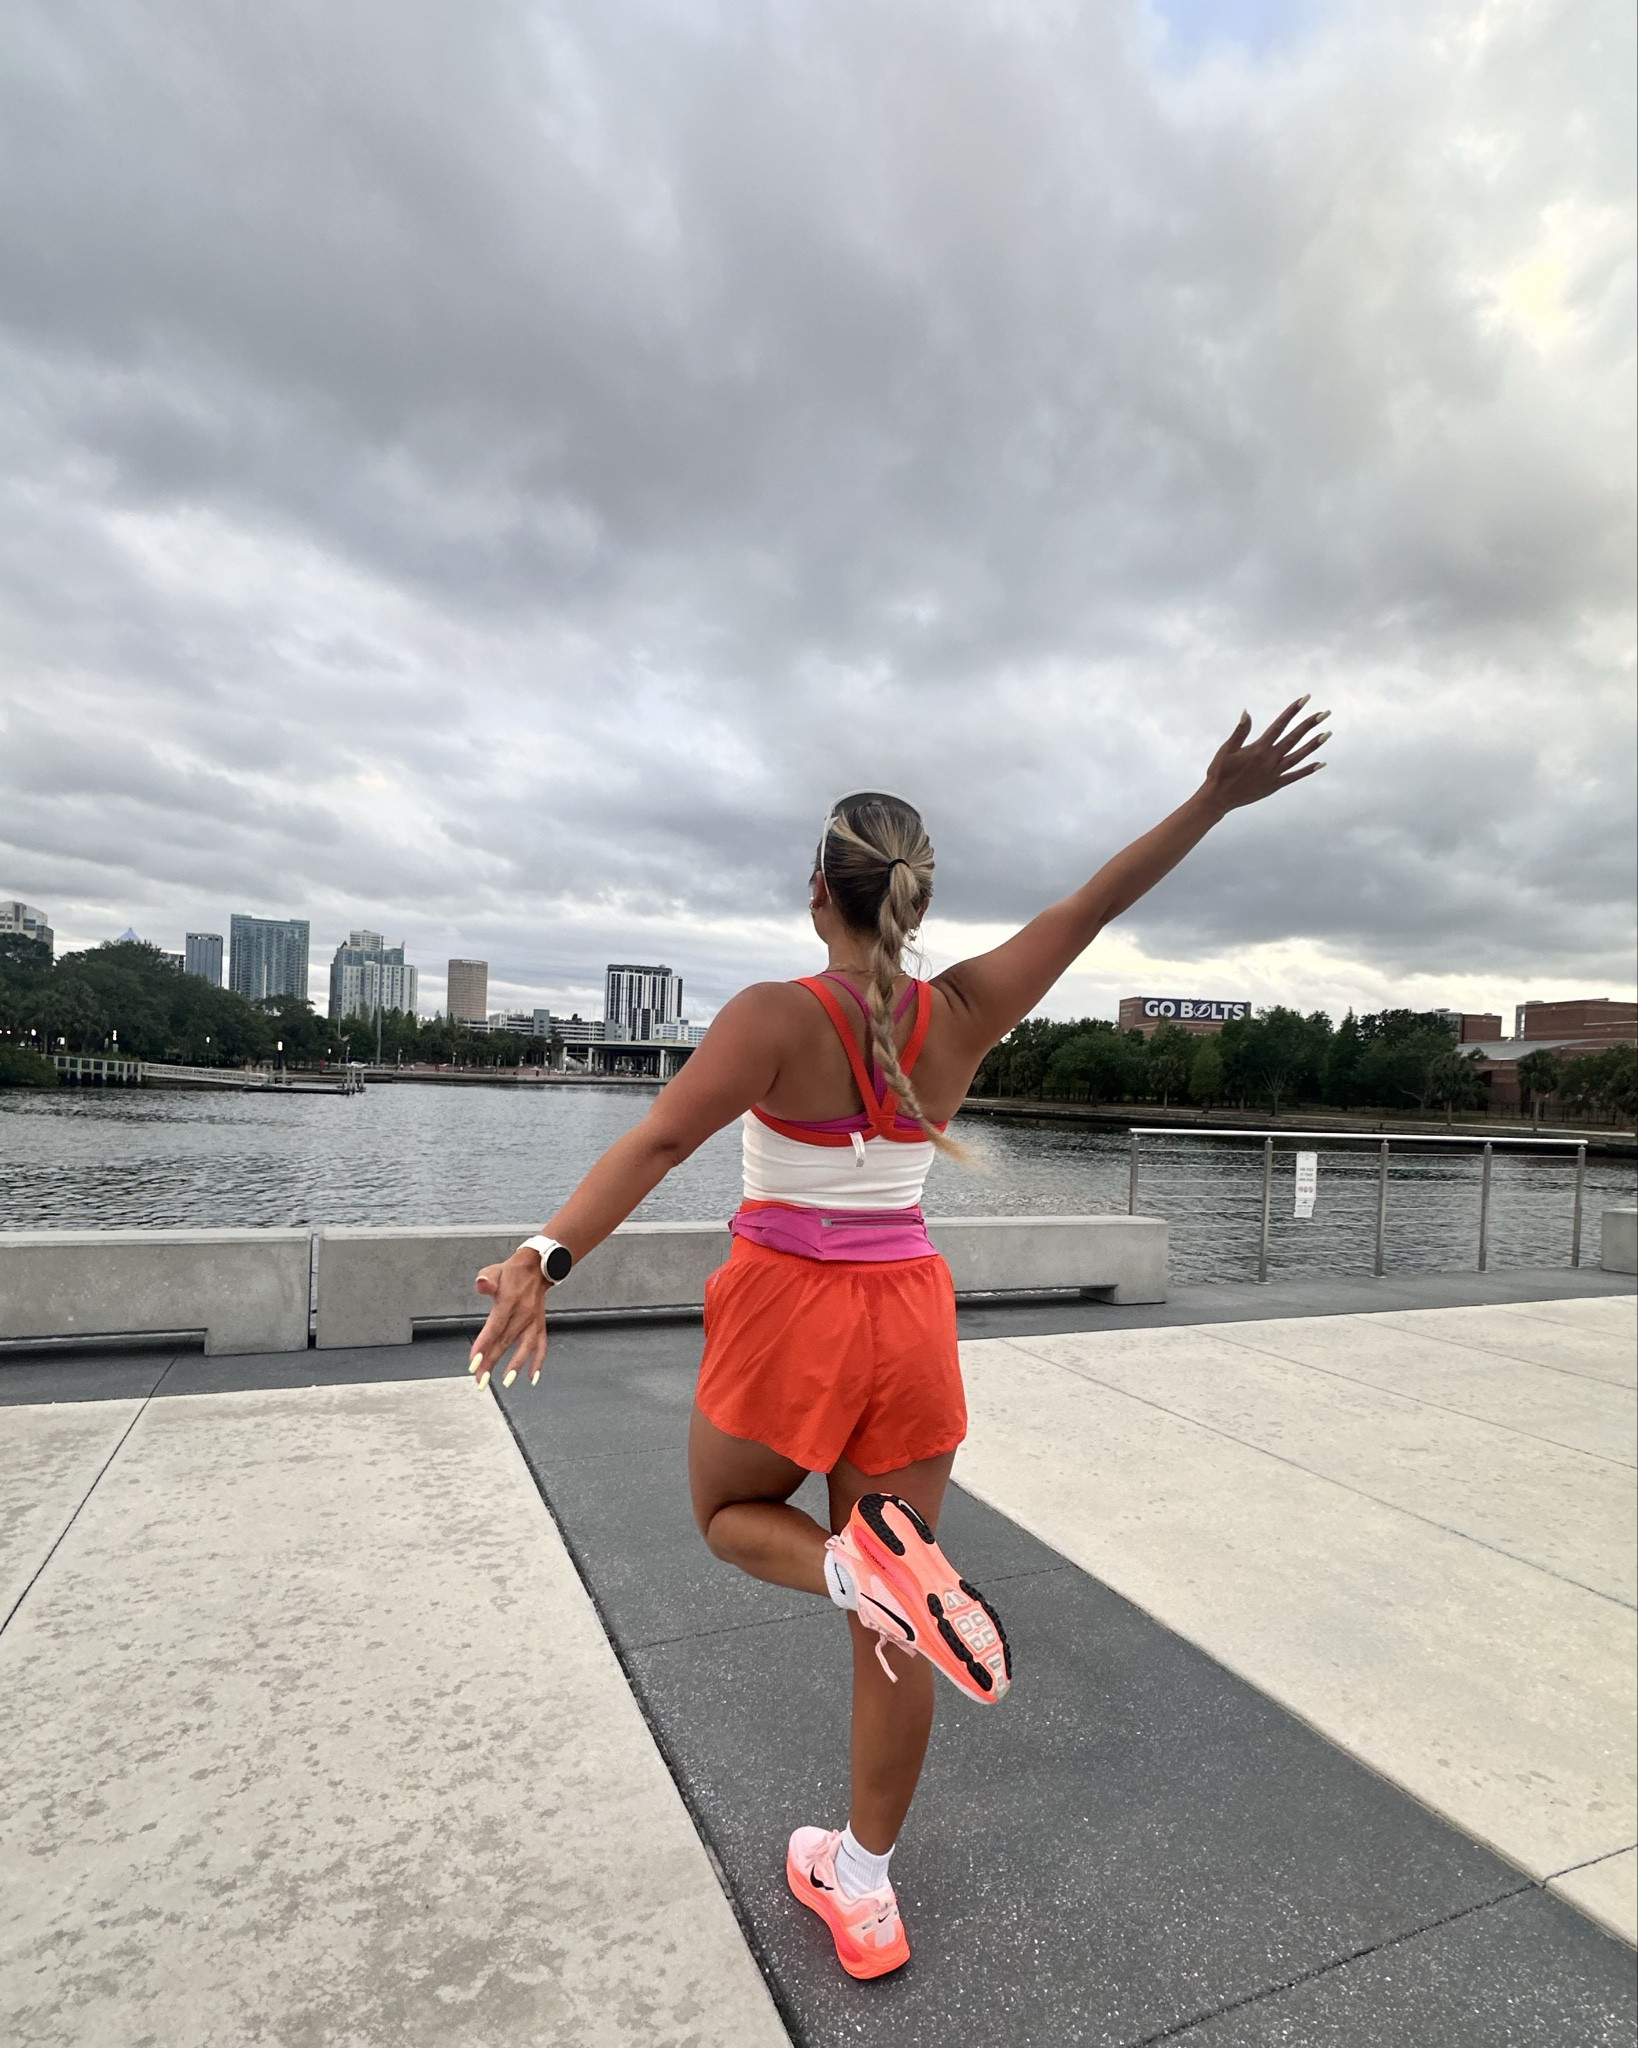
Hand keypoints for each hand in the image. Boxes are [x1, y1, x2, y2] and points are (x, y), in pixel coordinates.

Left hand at [468, 1250, 547, 1390]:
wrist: (537, 1267)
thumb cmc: (511, 1273)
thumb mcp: (494, 1270)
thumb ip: (486, 1278)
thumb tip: (482, 1285)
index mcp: (510, 1300)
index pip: (495, 1326)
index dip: (484, 1345)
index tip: (474, 1362)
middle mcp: (524, 1313)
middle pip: (506, 1340)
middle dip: (492, 1361)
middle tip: (480, 1379)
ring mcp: (534, 1320)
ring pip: (526, 1346)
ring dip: (516, 1365)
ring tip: (506, 1382)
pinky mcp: (541, 1325)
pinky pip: (542, 1345)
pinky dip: (538, 1362)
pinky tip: (532, 1378)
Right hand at [1201, 699, 1329, 813]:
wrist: (1219, 798)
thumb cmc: (1219, 772)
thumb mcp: (1226, 750)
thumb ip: (1239, 732)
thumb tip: (1247, 713)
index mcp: (1259, 748)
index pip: (1280, 725)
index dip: (1292, 711)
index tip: (1304, 699)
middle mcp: (1270, 759)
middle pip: (1294, 738)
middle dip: (1310, 724)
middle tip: (1325, 713)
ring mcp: (1274, 773)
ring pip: (1299, 756)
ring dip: (1314, 744)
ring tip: (1327, 733)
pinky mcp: (1275, 785)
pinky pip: (1295, 776)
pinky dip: (1308, 770)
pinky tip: (1321, 763)